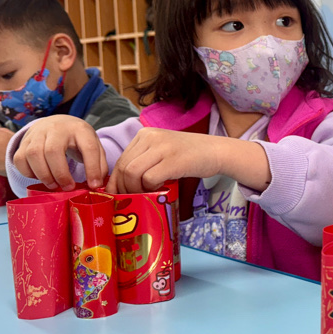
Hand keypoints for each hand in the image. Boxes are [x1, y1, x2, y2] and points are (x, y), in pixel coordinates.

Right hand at [13, 115, 106, 189]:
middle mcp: (57, 128)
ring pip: (33, 154)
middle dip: (60, 174)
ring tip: (54, 185)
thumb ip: (99, 164)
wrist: (57, 123)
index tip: (93, 185)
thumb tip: (96, 185)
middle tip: (68, 187)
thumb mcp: (93, 146)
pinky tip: (40, 177)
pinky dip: (28, 173)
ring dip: (43, 175)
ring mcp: (37, 133)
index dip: (92, 168)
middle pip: (53, 150)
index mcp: (80, 129)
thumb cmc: (77, 139)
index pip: (88, 148)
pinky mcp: (23, 142)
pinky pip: (20, 159)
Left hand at [107, 128, 267, 193]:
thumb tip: (121, 183)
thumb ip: (144, 161)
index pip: (121, 160)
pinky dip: (151, 188)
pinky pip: (149, 178)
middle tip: (132, 199)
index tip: (118, 194)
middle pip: (124, 168)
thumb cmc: (189, 155)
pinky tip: (161, 189)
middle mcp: (150, 137)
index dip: (116, 181)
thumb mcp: (162, 151)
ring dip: (136, 189)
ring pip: (132, 173)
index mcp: (145, 134)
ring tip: (148, 194)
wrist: (216, 151)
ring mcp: (162, 147)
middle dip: (124, 188)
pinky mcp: (173, 160)